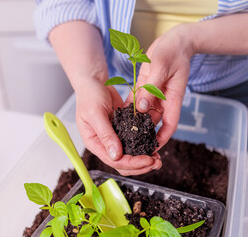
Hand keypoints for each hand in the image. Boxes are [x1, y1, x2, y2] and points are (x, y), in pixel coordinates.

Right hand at [49, 21, 160, 175]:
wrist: (95, 82)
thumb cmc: (90, 95)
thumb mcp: (95, 113)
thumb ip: (105, 134)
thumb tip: (116, 156)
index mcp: (94, 143)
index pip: (114, 161)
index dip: (132, 163)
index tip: (147, 160)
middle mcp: (104, 144)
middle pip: (123, 164)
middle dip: (140, 165)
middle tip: (157, 162)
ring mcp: (114, 138)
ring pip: (130, 156)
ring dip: (143, 159)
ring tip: (158, 158)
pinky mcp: (123, 131)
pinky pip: (134, 143)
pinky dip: (143, 146)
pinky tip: (154, 145)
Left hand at [126, 23, 193, 151]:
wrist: (174, 41)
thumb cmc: (172, 52)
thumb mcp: (161, 67)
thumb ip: (151, 88)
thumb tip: (141, 108)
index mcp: (173, 98)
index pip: (170, 124)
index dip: (163, 138)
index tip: (154, 149)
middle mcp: (163, 100)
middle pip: (154, 123)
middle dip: (145, 135)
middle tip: (132, 146)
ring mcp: (154, 95)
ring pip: (143, 114)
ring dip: (134, 124)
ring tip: (122, 135)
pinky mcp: (145, 88)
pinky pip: (136, 102)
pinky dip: (129, 109)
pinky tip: (118, 116)